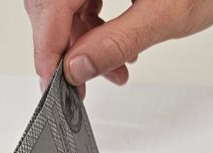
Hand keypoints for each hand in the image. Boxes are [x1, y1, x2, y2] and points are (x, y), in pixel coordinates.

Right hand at [24, 0, 212, 91]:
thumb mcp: (164, 17)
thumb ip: (116, 42)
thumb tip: (78, 67)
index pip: (52, 6)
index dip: (48, 48)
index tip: (53, 83)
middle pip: (51, 6)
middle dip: (66, 49)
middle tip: (82, 85)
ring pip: (63, 5)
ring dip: (82, 42)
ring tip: (114, 70)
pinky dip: (93, 27)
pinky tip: (115, 47)